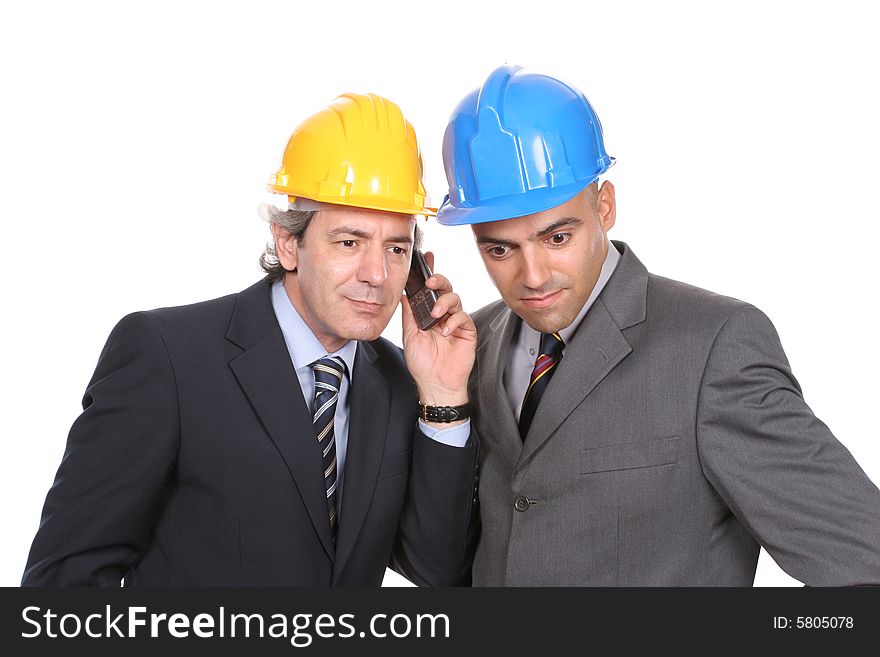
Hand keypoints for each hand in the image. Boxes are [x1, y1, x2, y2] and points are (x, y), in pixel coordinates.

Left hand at [401, 252, 475, 409]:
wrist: (435, 385)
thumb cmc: (422, 364)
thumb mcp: (410, 335)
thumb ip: (409, 314)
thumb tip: (403, 294)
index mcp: (428, 314)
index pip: (429, 289)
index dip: (429, 273)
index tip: (426, 257)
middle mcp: (443, 315)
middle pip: (445, 288)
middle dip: (439, 280)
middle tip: (431, 282)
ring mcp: (455, 322)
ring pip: (455, 299)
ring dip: (445, 302)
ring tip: (436, 314)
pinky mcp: (467, 331)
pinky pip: (463, 317)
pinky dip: (454, 320)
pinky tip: (446, 330)